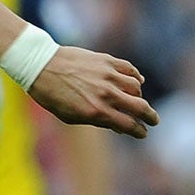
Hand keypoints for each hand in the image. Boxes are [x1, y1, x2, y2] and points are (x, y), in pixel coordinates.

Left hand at [28, 47, 157, 136]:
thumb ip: (97, 120)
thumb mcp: (70, 116)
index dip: (139, 131)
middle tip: (154, 120)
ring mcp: (108, 76)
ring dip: (138, 96)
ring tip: (135, 100)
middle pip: (140, 107)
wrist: (40, 65)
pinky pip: (130, 70)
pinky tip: (137, 82)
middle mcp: (106, 94)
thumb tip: (119, 126)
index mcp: (96, 111)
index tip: (143, 133)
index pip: (129, 125)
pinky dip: (136, 77)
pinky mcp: (106, 61)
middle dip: (151, 117)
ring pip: (136, 88)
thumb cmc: (51, 95)